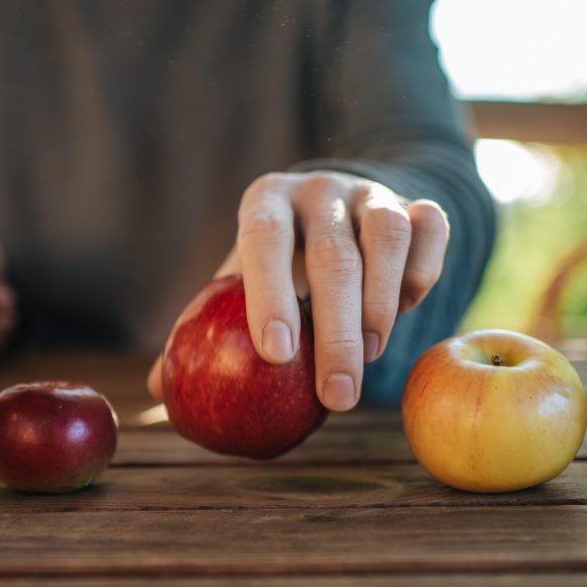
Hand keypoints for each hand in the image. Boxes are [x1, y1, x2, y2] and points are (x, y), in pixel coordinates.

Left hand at [148, 171, 449, 410]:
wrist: (344, 209)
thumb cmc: (279, 262)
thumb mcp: (242, 278)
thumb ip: (207, 322)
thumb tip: (156, 387)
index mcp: (266, 201)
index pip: (263, 240)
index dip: (268, 293)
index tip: (275, 355)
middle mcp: (319, 189)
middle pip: (333, 255)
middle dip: (336, 332)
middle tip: (336, 397)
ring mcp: (372, 192)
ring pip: (387, 237)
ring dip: (382, 305)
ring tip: (370, 356)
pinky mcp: (418, 202)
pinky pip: (431, 230)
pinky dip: (423, 273)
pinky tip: (407, 309)